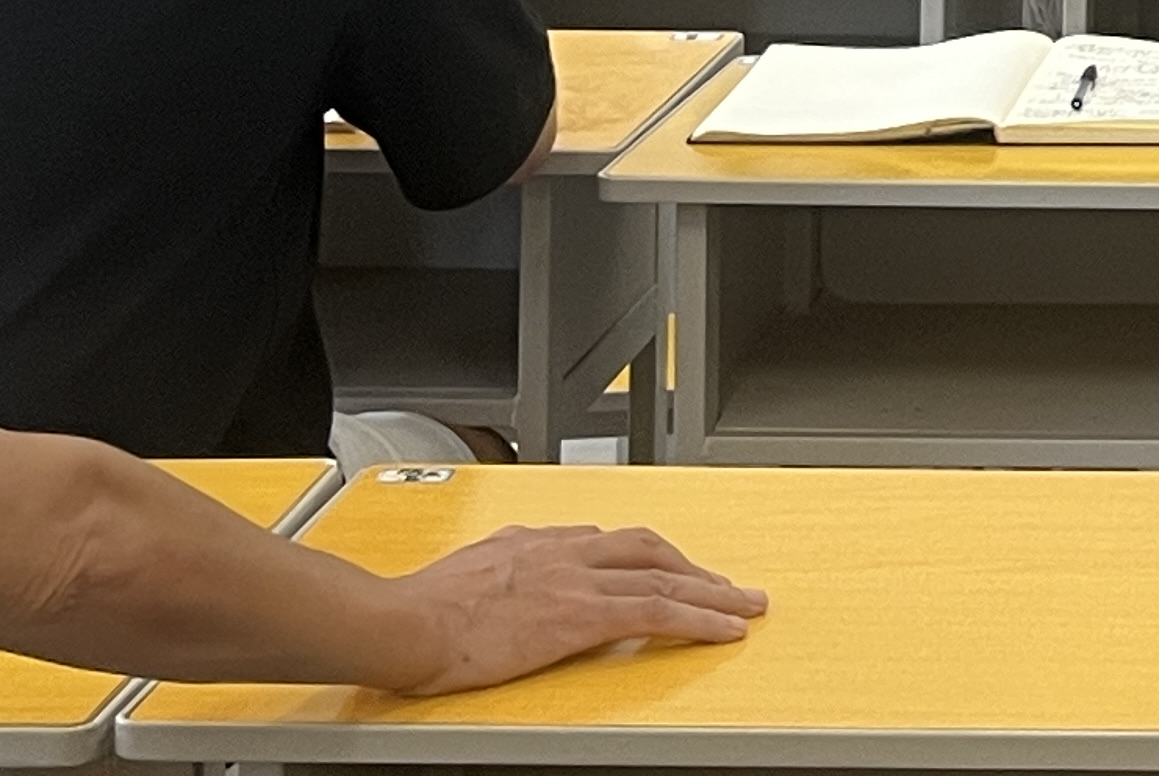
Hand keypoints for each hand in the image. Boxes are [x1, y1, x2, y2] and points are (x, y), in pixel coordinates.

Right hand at [379, 525, 763, 694]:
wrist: (404, 623)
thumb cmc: (420, 608)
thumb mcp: (471, 567)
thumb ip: (503, 561)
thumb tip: (512, 563)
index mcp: (538, 541)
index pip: (610, 542)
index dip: (649, 556)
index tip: (667, 568)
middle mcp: (566, 551)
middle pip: (650, 549)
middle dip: (693, 567)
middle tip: (724, 586)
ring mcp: (578, 580)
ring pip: (666, 577)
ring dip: (711, 591)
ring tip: (741, 607)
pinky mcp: (582, 614)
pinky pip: (657, 612)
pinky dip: (698, 619)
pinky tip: (720, 630)